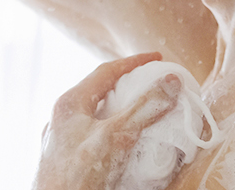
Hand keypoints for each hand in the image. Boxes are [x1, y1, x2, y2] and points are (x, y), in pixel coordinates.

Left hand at [33, 53, 180, 189]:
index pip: (105, 71)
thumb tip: (171, 82)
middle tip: (152, 84)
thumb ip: (144, 108)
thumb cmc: (78, 174)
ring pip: (96, 116)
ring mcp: (63, 141)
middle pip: (100, 92)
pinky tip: (126, 144)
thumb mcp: (117, 136)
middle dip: (127, 86)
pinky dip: (114, 133)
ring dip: (120, 111)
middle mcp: (62, 118)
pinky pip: (94, 137)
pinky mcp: (67, 160)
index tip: (158, 59)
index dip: (134, 62)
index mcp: (69, 103)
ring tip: (143, 113)